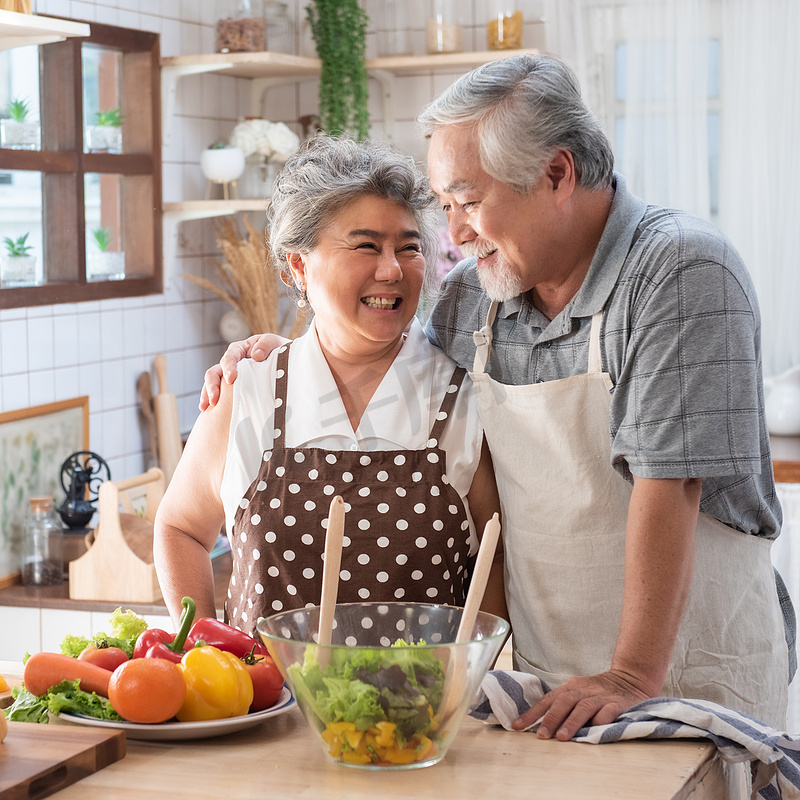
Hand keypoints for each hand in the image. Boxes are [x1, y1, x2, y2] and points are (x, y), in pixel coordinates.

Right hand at [199, 333, 286, 409]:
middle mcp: (232, 363)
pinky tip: (207, 411)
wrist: (287, 363)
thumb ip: (266, 344)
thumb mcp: (275, 343)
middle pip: (215, 372)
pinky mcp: (231, 388)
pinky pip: (219, 394)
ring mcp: (230, 376)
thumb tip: (255, 354)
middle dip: (212, 385)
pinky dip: (211, 400)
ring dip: (207, 394)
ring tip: (206, 407)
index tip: (231, 379)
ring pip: (212, 383)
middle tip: (215, 399)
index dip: (228, 367)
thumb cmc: (280, 352)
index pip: (229, 357)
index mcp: (240, 349)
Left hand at [512, 670, 650, 740]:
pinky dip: (600, 721)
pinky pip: (608, 712)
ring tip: (562, 737)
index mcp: (570, 688)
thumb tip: (537, 725)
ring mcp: (600, 696)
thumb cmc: (597, 691)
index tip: (517, 726)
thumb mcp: (577, 693)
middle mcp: (583, 690)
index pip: (548, 700)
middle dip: (551, 719)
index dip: (532, 713)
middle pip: (563, 702)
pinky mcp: (618, 704)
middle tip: (541, 736)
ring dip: (572, 722)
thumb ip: (562, 706)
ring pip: (583, 707)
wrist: (630, 678)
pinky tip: (593, 730)